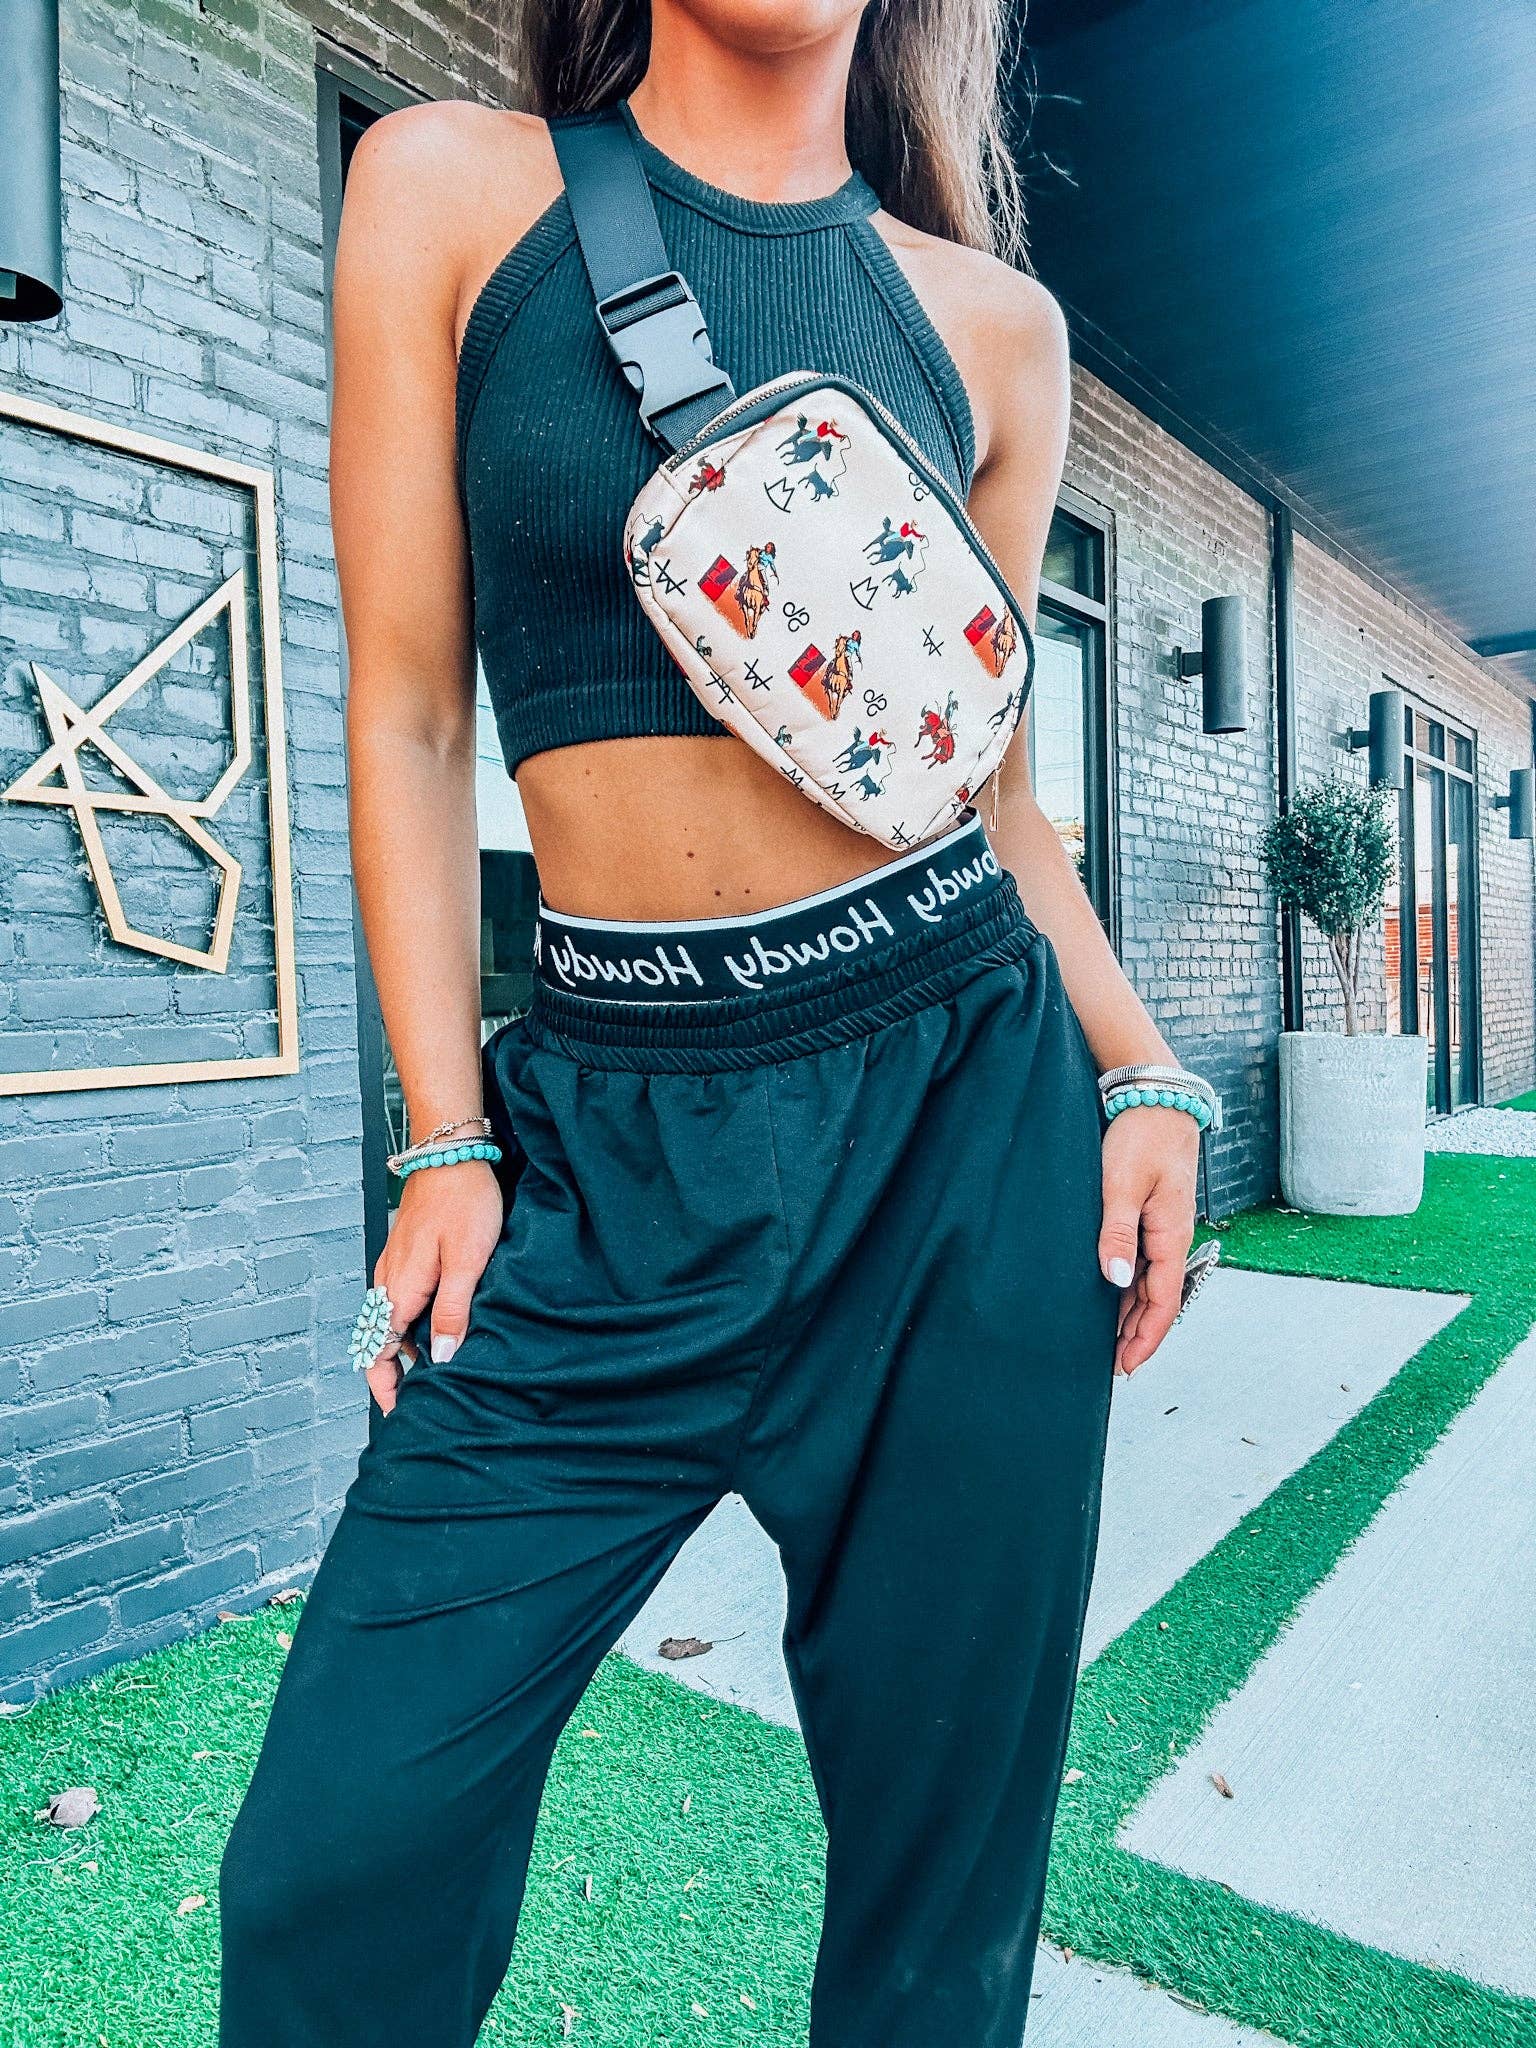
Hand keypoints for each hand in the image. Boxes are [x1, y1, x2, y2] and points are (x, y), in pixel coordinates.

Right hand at [363, 1161, 503, 1413]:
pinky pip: (402, 1301)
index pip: (378, 1351)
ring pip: (392, 1322)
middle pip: (380, 1341)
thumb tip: (441, 1358)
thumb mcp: (466, 1263)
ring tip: (437, 1372)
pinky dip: (413, 1324)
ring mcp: (395, 1268)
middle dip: (395, 1374)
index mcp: (399, 1290)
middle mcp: (388, 1282)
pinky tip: (440, 1327)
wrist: (451, 1154)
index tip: (400, 1413)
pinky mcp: (407, 1256)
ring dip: (406, 1350)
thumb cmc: (463, 1204)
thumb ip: (452, 1312)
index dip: (386, 1387)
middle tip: (424, 1400)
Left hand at [1098, 1107, 1199, 1376]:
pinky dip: (1130, 1285)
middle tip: (1112, 1366)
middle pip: (1159, 1299)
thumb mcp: (1122, 1186)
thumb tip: (1116, 1280)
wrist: (1156, 1098)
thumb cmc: (1140, 1137)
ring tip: (1109, 1341)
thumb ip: (1117, 1233)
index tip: (1127, 1366)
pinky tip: (1114, 1294)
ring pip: (1151, 1282)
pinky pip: (1145, 1261)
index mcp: (1171, 1236)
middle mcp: (1172, 1237)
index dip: (1146, 1338)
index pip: (1164, 1302)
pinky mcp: (1152, 1213)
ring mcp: (1163, 1226)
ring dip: (1133, 1313)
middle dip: (1138, 1334)